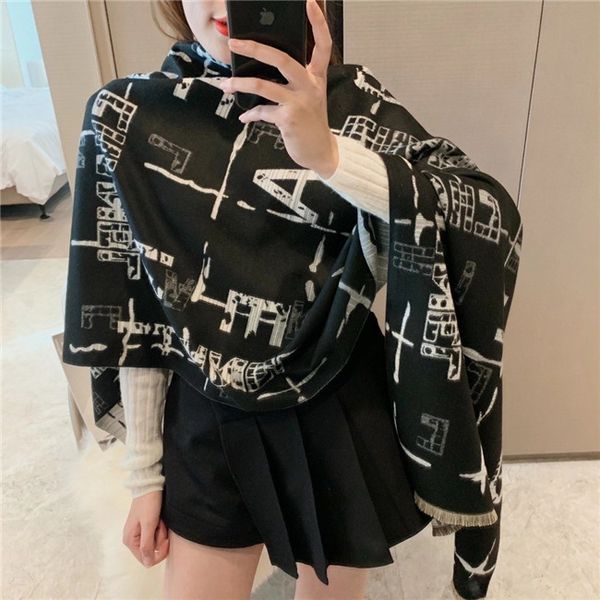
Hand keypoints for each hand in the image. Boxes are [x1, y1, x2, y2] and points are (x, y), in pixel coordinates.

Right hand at [122, 490, 168, 566]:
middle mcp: (132, 539)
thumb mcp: (149, 524)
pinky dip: (160, 528)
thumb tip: (148, 563)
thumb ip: (147, 545)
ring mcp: (138, 533)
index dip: (159, 553)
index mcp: (130, 541)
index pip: (147, 560)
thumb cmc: (148, 503)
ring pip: (155, 542)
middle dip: (160, 540)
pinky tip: (160, 519)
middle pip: (152, 551)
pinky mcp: (145, 526)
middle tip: (161, 525)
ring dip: (161, 533)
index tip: (166, 540)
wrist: (149, 485)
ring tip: (160, 520)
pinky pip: (155, 534)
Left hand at [219, 0, 338, 178]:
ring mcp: (299, 102)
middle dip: (255, 48)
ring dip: (240, 85)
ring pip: (263, 85)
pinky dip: (251, 114)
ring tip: (225, 85)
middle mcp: (310, 86)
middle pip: (282, 59)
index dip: (318, 23)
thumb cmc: (311, 122)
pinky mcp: (289, 119)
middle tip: (235, 42)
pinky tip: (244, 116)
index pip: (323, 45)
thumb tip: (262, 72)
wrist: (321, 152)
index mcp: (317, 77)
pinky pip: (262, 111)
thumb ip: (293, 82)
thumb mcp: (308, 97)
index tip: (309, 3)